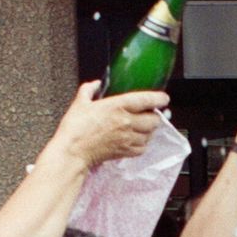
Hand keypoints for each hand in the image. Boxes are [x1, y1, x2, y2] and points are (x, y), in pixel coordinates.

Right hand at [47, 83, 168, 167]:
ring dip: (150, 129)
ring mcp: (128, 138)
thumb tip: (95, 84)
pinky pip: (143, 147)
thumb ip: (89, 90)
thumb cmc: (75, 129)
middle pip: (155, 119)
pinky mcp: (126, 151)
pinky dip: (143, 143)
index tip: (163, 98)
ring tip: (143, 126)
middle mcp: (127, 122)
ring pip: (151, 134)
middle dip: (155, 115)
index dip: (160, 98)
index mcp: (118, 106)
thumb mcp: (80, 103)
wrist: (73, 151)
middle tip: (151, 113)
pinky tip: (136, 139)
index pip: (148, 100)